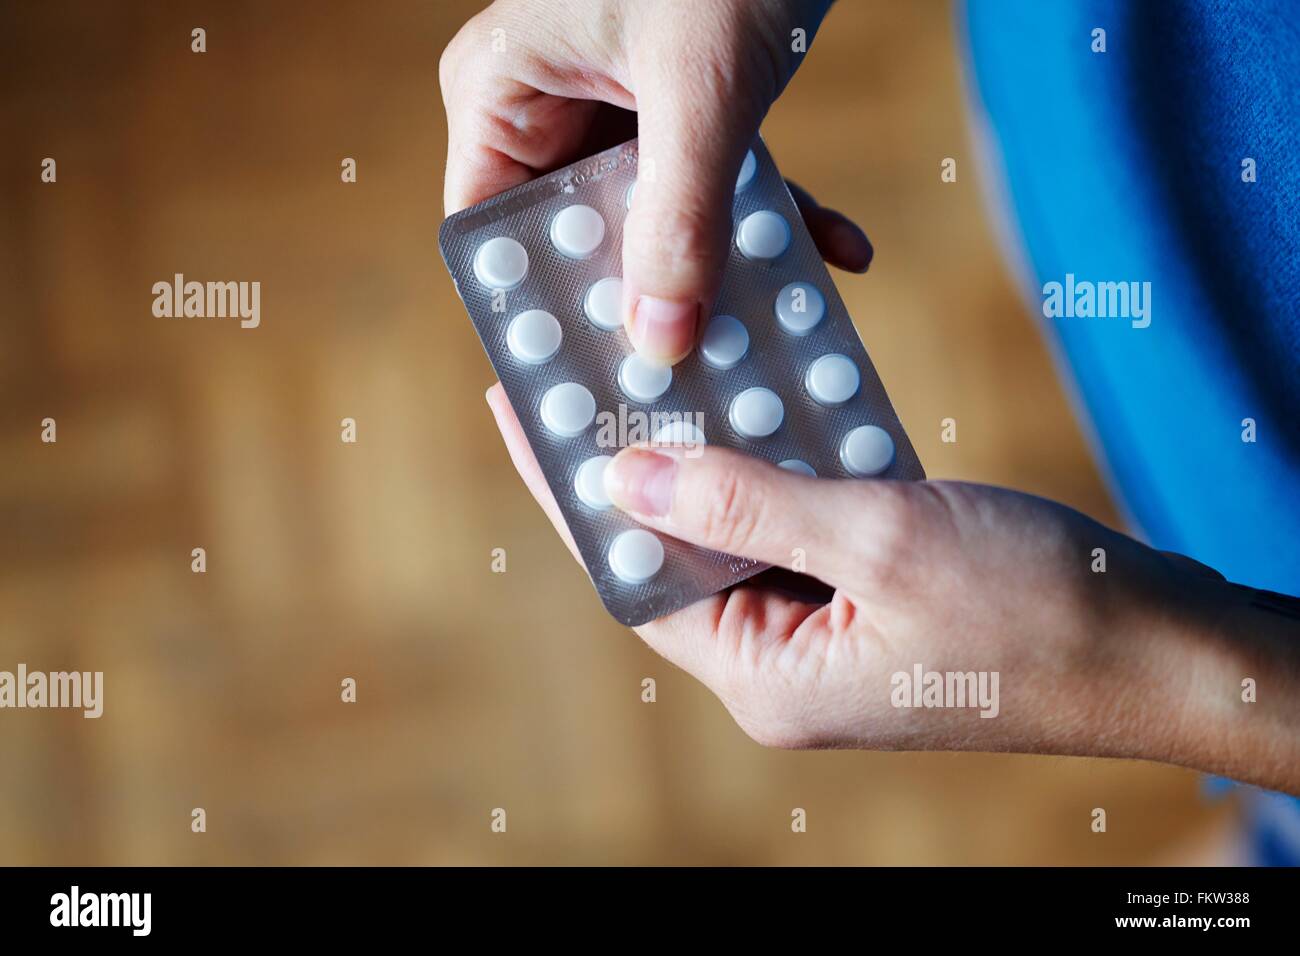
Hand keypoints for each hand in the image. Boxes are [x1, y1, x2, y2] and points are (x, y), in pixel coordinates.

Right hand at [440, 0, 868, 361]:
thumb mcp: (701, 93)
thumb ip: (680, 219)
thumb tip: (660, 340)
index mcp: (501, 93)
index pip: (494, 236)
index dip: (543, 312)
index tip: (601, 378)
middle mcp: (543, 106)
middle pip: (580, 240)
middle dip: (654, 297)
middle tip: (710, 365)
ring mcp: (611, 109)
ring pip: (653, 222)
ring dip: (727, 264)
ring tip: (788, 318)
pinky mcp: (674, 108)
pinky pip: (705, 184)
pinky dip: (764, 214)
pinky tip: (834, 242)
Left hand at [486, 391, 1299, 792]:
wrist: (1166, 648)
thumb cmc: (1037, 608)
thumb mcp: (879, 537)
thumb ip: (745, 501)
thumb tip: (625, 473)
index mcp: (765, 676)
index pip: (632, 573)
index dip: (572, 487)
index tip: (520, 404)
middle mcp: (783, 665)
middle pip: (679, 551)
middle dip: (641, 460)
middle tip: (595, 368)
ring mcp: (829, 638)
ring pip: (743, 532)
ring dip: (722, 453)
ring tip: (678, 367)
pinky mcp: (873, 606)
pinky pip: (804, 528)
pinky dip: (789, 465)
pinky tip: (778, 397)